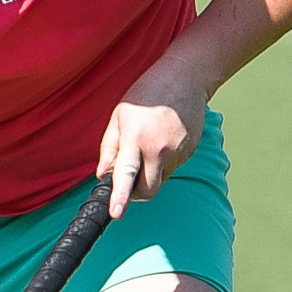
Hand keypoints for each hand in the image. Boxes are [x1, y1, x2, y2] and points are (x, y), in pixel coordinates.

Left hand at [97, 58, 210, 216]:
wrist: (184, 77)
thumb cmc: (146, 95)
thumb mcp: (119, 116)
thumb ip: (109, 147)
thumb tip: (102, 175)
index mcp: (136, 138)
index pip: (126, 174)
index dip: (120, 196)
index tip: (116, 213)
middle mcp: (159, 149)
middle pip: (147, 191)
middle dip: (136, 193)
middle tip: (129, 179)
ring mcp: (177, 152)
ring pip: (160, 180)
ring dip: (150, 174)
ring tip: (149, 146)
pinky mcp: (189, 152)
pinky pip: (172, 168)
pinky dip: (164, 163)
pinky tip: (163, 140)